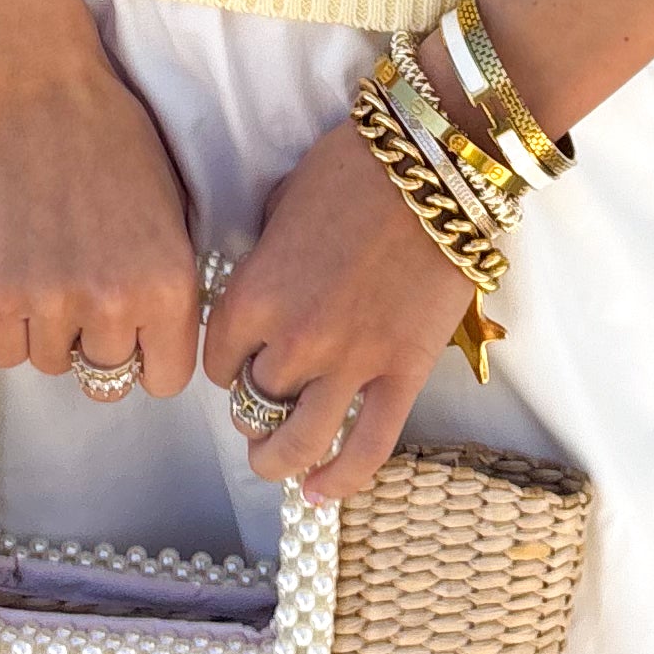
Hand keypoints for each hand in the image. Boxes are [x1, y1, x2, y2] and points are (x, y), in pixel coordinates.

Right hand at [0, 41, 202, 395]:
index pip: (166, 378)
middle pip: (105, 378)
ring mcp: (50, 301)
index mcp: (169, 284)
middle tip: (82, 293)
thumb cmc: (110, 134)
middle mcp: (114, 304)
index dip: (148, 357)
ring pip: (51, 363)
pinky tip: (13, 277)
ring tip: (43, 271)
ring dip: (48, 331)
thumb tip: (155, 334)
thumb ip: (166, 279)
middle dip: (96, 343)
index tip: (134, 334)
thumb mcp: (170, 209)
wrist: (33, 86)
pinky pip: (4, 353)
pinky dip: (8, 326)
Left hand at [202, 67, 477, 501]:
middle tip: (261, 409)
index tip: (239, 362)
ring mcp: (352, 362)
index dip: (225, 365)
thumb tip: (263, 282)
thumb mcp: (283, 202)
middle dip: (253, 409)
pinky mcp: (405, 372)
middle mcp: (293, 339)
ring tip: (278, 466)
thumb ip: (264, 258)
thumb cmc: (354, 166)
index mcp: (253, 294)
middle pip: (254, 403)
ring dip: (280, 461)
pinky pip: (370, 445)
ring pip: (301, 441)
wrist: (437, 162)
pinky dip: (344, 478)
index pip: (217, 361)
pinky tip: (323, 492)